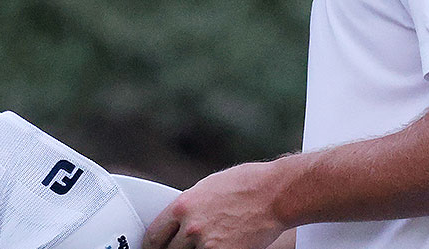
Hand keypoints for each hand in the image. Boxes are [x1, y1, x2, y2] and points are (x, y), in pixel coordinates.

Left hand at [142, 163, 287, 248]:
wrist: (275, 194)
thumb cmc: (245, 185)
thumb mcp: (206, 189)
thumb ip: (188, 208)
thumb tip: (177, 224)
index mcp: (182, 207)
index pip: (154, 235)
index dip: (153, 245)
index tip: (155, 248)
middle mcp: (191, 227)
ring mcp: (208, 245)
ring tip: (204, 246)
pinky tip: (219, 248)